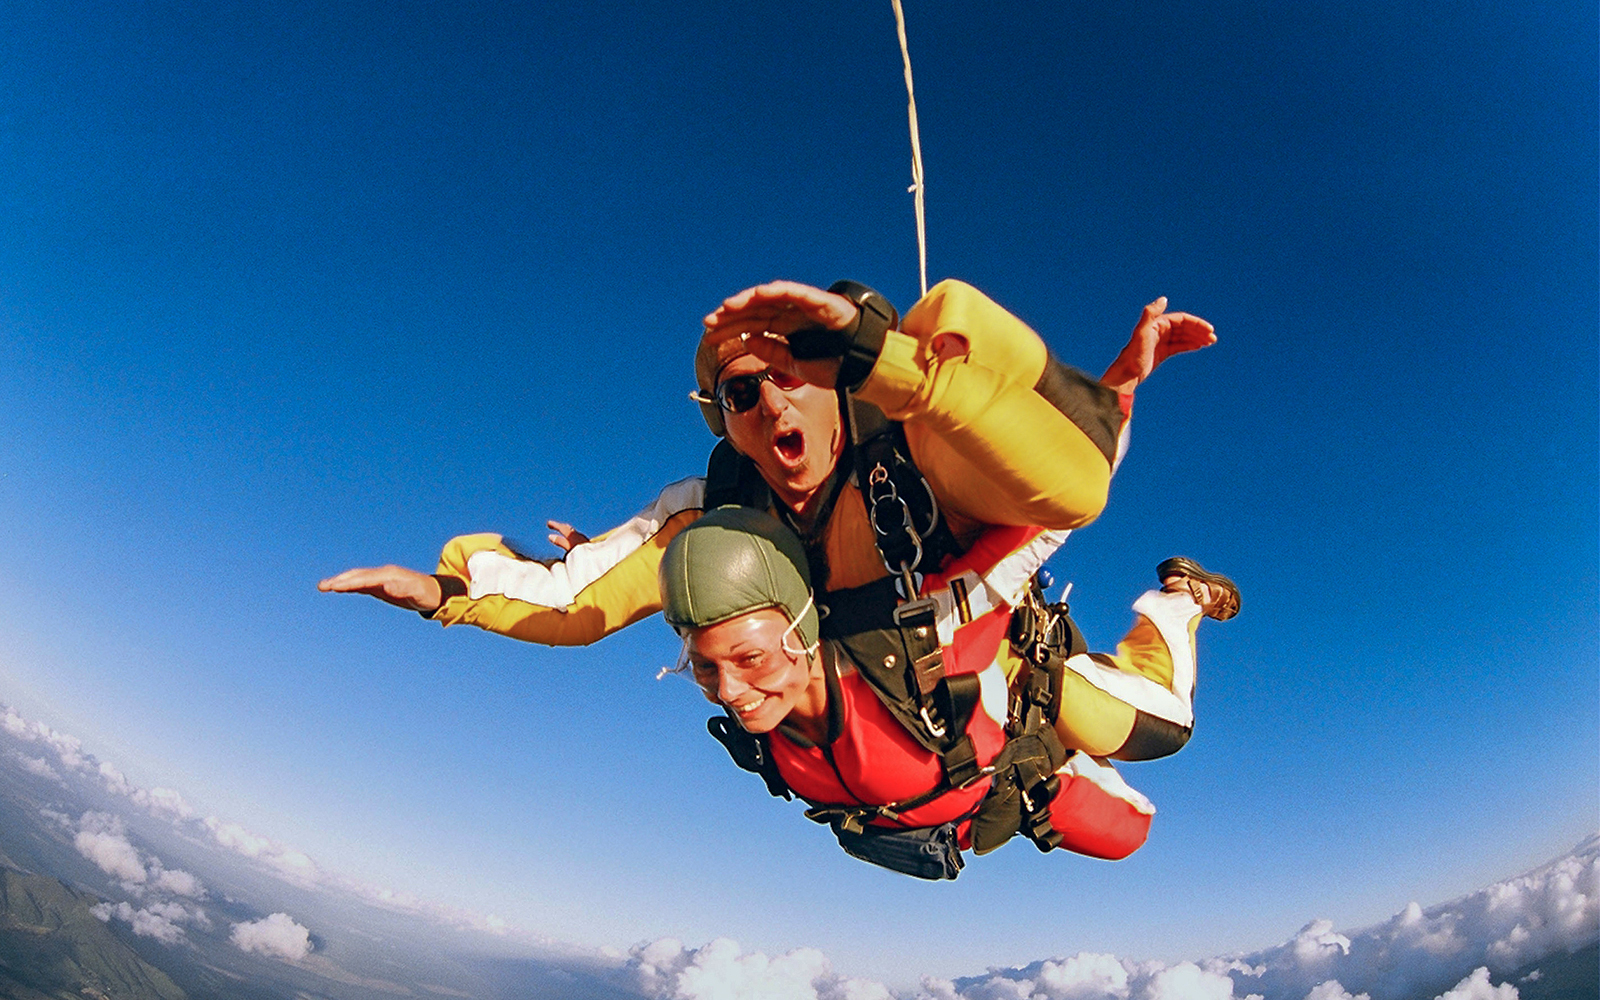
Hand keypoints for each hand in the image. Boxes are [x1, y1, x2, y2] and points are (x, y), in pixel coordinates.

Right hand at [318, 565, 441, 612]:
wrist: (436, 592)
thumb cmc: (427, 594)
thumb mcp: (417, 594)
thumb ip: (403, 590)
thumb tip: (387, 587)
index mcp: (389, 576)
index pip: (365, 579)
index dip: (349, 582)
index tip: (334, 587)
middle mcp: (383, 574)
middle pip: (357, 576)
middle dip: (339, 580)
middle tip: (322, 586)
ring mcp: (381, 579)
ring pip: (357, 578)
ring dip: (341, 582)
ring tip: (323, 587)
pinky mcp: (381, 586)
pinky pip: (362, 584)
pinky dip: (349, 585)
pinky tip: (339, 588)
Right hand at [546, 520, 588, 551]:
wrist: (596, 557)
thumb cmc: (582, 554)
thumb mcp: (568, 547)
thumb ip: (560, 541)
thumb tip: (550, 536)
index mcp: (573, 535)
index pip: (562, 528)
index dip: (555, 525)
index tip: (548, 523)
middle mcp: (578, 535)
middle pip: (568, 528)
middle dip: (560, 527)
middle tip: (554, 525)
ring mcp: (583, 539)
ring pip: (573, 533)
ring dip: (566, 531)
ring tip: (563, 532)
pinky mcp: (586, 544)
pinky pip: (577, 537)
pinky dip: (571, 536)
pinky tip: (573, 541)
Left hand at [701, 281, 855, 388]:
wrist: (865, 367)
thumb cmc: (835, 366)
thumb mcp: (795, 366)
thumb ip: (772, 353)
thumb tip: (746, 340)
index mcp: (786, 328)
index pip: (751, 325)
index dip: (729, 329)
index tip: (708, 337)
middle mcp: (792, 314)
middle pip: (755, 311)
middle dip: (730, 316)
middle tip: (708, 323)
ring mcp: (804, 306)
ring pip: (769, 298)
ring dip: (746, 301)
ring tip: (725, 308)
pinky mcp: (818, 301)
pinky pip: (793, 292)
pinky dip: (775, 291)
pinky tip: (756, 294)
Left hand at [1100, 297, 1216, 395]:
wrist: (1126, 374)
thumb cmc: (1134, 354)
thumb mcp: (1142, 333)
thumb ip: (1150, 314)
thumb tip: (1164, 298)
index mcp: (1157, 324)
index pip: (1181, 320)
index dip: (1196, 323)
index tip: (1209, 330)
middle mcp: (1159, 330)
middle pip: (1184, 327)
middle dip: (1199, 331)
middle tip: (1213, 339)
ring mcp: (1160, 341)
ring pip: (1183, 337)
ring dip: (1197, 337)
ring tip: (1210, 342)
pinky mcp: (1161, 352)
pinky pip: (1178, 346)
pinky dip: (1189, 344)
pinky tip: (1199, 346)